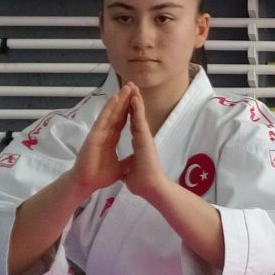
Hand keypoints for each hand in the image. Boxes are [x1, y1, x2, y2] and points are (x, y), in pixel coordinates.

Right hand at [69, 84, 139, 195]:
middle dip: (125, 100)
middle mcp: (105, 133)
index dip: (129, 110)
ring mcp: (99, 133)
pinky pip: (103, 119)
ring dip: (118, 100)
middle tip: (132, 86)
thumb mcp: (120, 167)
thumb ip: (126, 160)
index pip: (122, 121)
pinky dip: (109, 108)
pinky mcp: (94, 135)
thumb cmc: (100, 176)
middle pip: (117, 113)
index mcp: (111, 139)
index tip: (136, 99)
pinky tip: (115, 98)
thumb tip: (136, 159)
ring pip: (111, 113)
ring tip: (126, 87)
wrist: (87, 183)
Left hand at [119, 85, 169, 200]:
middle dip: (133, 101)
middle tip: (130, 86)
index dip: (128, 112)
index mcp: (139, 144)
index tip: (126, 101)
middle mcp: (143, 138)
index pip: (132, 124)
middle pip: (136, 116)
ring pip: (139, 115)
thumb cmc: (141, 182)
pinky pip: (140, 121)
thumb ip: (128, 166)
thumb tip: (125, 169)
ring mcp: (145, 137)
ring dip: (136, 100)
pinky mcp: (145, 139)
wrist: (149, 189)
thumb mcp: (129, 171)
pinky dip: (137, 109)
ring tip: (133, 86)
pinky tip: (134, 98)